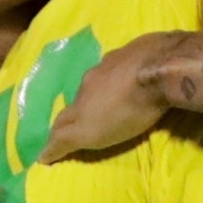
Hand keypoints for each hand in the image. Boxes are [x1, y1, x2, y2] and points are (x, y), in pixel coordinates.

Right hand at [41, 30, 176, 157]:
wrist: (161, 69)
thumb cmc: (127, 108)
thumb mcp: (92, 132)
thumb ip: (66, 139)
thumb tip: (40, 154)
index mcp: (82, 97)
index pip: (64, 116)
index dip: (59, 130)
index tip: (56, 139)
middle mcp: (93, 75)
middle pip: (82, 94)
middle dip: (81, 106)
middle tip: (87, 116)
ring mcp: (116, 59)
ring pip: (103, 75)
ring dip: (103, 87)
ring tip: (111, 96)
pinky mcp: (139, 49)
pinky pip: (126, 61)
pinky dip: (125, 72)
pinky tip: (133, 76)